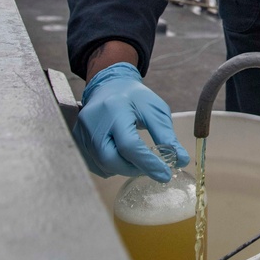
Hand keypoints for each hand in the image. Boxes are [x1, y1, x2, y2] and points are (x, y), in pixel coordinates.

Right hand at [73, 62, 188, 180]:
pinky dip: (111, 167)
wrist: (110, 85)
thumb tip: (181, 160)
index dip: (148, 163)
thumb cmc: (135, 97)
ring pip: (102, 165)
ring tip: (139, 161)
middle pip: (111, 159)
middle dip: (135, 169)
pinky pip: (94, 164)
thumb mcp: (155, 110)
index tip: (165, 174)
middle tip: (152, 168)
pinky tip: (123, 159)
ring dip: (124, 169)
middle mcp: (93, 122)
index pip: (129, 145)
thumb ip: (166, 135)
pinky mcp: (78, 140)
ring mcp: (81, 132)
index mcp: (115, 109)